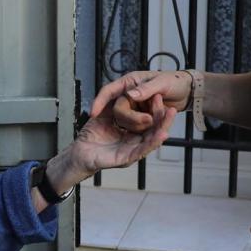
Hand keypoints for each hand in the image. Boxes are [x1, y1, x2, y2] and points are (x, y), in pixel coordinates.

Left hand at [60, 98, 177, 179]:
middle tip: (173, 105)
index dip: (155, 110)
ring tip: (172, 114)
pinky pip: (142, 150)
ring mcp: (131, 152)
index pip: (148, 122)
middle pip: (154, 130)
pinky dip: (153, 142)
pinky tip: (162, 134)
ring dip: (163, 127)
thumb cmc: (90, 136)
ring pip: (152, 139)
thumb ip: (116, 104)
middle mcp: (134, 143)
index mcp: (131, 134)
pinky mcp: (126, 159)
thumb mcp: (105, 114)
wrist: (77, 153)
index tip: (161, 96)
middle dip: (163, 118)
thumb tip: (127, 91)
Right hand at [88, 70, 191, 133]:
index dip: (99, 102)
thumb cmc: (175, 81)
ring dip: (140, 123)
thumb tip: (130, 94)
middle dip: (132, 118)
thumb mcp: (162, 83)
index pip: (107, 91)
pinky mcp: (140, 115)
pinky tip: (153, 125)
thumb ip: (145, 89)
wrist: (187, 91)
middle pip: (118, 110)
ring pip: (126, 120)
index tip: (93, 115)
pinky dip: (143, 126)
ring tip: (157, 117)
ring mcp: (134, 106)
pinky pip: (135, 124)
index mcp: (129, 82)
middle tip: (149, 120)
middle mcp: (129, 94)